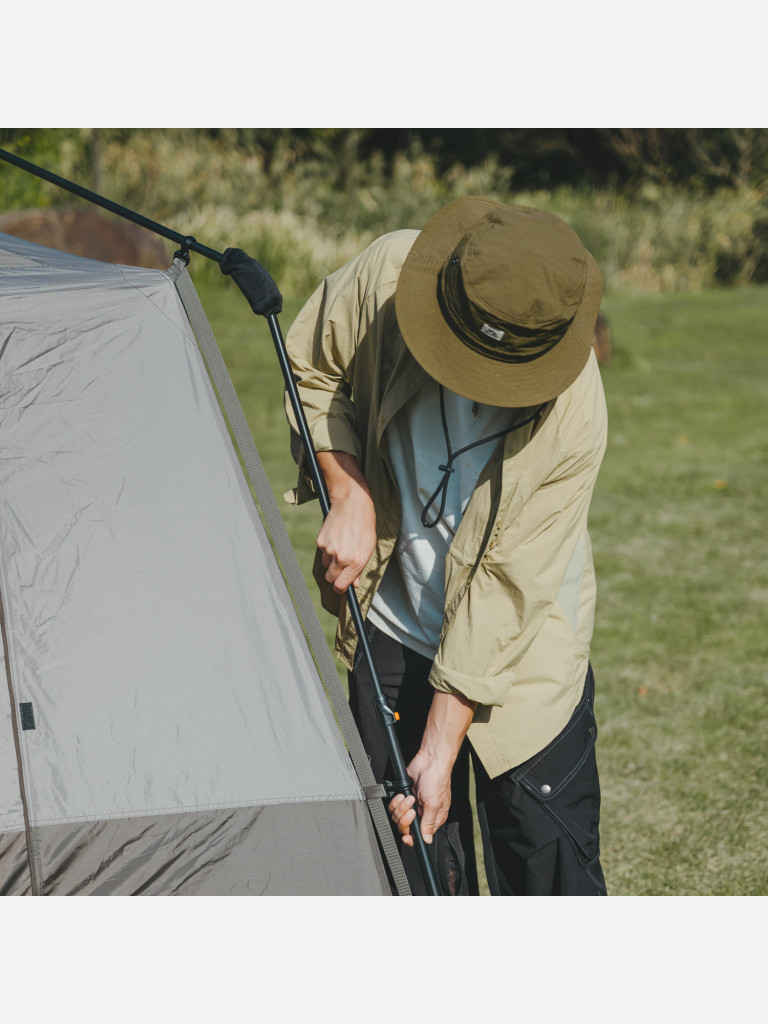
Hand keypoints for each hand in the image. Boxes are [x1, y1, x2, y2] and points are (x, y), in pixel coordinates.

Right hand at [316, 452, 376, 593]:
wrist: (352, 503)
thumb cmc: (364, 525)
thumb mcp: (368, 548)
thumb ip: (360, 568)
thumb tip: (354, 584)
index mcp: (356, 562)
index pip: (340, 586)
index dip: (341, 589)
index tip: (342, 587)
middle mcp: (341, 558)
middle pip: (330, 579)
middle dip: (335, 576)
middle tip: (341, 568)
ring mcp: (329, 550)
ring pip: (326, 565)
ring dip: (331, 561)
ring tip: (342, 545)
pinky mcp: (321, 542)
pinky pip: (322, 552)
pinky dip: (327, 548)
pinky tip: (336, 537)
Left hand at [388, 750, 452, 846]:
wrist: (430, 761)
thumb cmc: (437, 780)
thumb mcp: (434, 804)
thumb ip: (428, 823)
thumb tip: (427, 840)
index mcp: (433, 818)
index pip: (420, 835)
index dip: (411, 837)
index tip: (406, 836)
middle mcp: (422, 813)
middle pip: (406, 827)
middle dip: (405, 818)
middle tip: (411, 809)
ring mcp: (412, 804)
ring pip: (398, 816)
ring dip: (401, 807)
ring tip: (409, 797)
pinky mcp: (404, 795)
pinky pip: (394, 805)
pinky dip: (396, 800)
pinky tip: (403, 793)